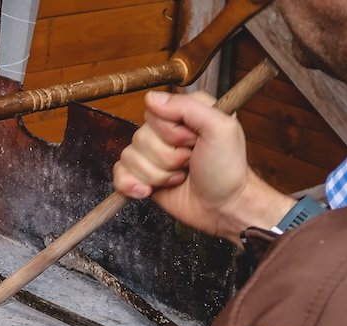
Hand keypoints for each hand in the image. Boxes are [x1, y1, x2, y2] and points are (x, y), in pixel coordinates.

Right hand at [113, 91, 294, 242]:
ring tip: (179, 177)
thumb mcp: (221, 128)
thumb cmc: (227, 170)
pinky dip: (131, 184)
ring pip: (130, 157)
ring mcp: (152, 155)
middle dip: (166, 157)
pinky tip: (149, 190)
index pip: (155, 112)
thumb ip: (188, 107)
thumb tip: (151, 98)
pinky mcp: (142, 176)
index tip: (193, 141)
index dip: (171, 131)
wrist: (222, 207)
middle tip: (189, 162)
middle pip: (140, 136)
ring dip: (157, 174)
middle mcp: (166, 132)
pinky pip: (119, 173)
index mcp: (184, 114)